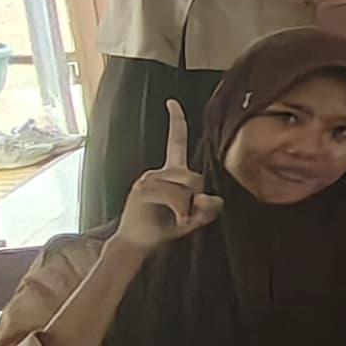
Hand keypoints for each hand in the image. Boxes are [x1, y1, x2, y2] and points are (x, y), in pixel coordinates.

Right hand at [117, 101, 221, 246]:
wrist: (137, 243)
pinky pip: (176, 196)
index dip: (176, 121)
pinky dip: (183, 211)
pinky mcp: (142, 191)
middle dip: (198, 198)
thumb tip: (207, 197)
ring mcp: (147, 180)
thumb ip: (208, 209)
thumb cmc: (165, 226)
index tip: (172, 102)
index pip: (175, 141)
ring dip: (189, 208)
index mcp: (170, 172)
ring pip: (187, 187)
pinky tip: (177, 221)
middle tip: (188, 215)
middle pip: (195, 176)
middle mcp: (157, 172)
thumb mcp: (193, 218)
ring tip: (178, 219)